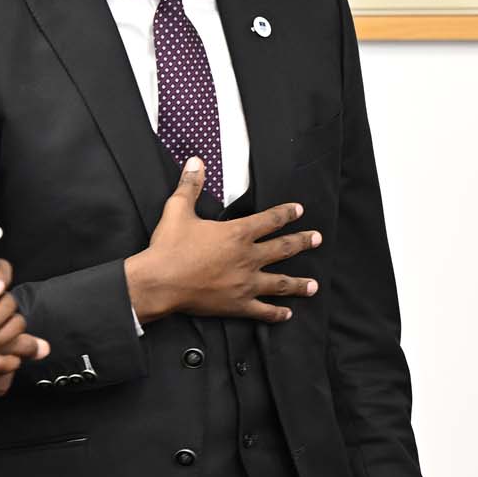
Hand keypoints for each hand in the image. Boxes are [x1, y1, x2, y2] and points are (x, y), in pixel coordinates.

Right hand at [124, 156, 321, 323]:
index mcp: (237, 233)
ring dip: (299, 284)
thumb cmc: (169, 247)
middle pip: (283, 249)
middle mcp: (248, 257)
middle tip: (317, 239)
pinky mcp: (238, 305)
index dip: (286, 213)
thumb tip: (195, 162)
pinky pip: (263, 311)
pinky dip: (276, 314)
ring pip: (280, 283)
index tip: (299, 210)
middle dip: (302, 242)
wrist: (160, 282)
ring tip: (313, 285)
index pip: (270, 220)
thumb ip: (191, 185)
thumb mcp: (178, 209)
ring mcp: (246, 283)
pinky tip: (287, 315)